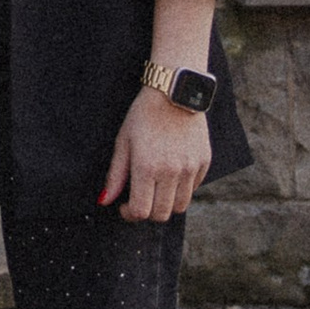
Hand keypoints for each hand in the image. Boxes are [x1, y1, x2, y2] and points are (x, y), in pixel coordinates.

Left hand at [101, 89, 211, 222]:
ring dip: (166, 204)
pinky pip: (194, 189)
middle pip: (162, 214)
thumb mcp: (123, 142)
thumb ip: (115, 175)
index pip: (141, 211)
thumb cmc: (143, 115)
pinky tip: (171, 175)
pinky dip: (182, 189)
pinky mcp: (204, 162)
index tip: (125, 207)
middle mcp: (171, 172)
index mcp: (147, 168)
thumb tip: (105, 201)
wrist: (174, 93)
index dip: (130, 215)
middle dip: (148, 213)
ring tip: (156, 189)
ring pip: (181, 206)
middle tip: (140, 200)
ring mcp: (190, 168)